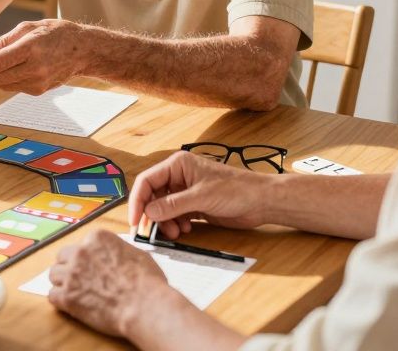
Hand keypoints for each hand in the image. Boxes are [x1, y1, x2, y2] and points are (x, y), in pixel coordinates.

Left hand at [0, 19, 82, 94]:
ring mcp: (38, 82)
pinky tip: (5, 70)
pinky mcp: (39, 90)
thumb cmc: (56, 33)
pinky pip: (14, 87)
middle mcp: (34, 68)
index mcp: (30, 49)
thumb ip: (4, 41)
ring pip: (3, 84)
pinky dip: (5, 79)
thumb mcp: (29, 28)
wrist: (83, 50)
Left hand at [48, 231, 169, 337]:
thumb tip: (118, 254)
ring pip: (54, 275)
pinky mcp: (67, 296)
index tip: (88, 266)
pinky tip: (71, 304)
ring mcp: (71, 274)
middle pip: (62, 257)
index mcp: (97, 239)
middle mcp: (80, 252)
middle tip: (80, 279)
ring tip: (75, 292)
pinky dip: (60, 301)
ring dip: (62, 283)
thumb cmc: (147, 284)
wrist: (145, 306)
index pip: (79, 245)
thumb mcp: (137, 254)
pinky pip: (52, 295)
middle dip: (70, 268)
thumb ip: (119, 250)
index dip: (84, 258)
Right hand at [129, 151, 275, 239]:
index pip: (147, 181)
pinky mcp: (194, 205)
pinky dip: (175, 224)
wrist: (261, 201)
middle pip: (153, 196)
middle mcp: (179, 176)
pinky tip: (185, 230)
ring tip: (176, 233)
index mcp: (177, 165)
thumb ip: (172, 205)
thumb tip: (148, 212)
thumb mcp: (201, 197)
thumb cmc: (236, 190)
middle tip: (152, 232)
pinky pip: (175, 215)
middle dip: (152, 214)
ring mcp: (186, 191)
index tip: (135, 219)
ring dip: (165, 222)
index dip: (138, 200)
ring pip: (163, 208)